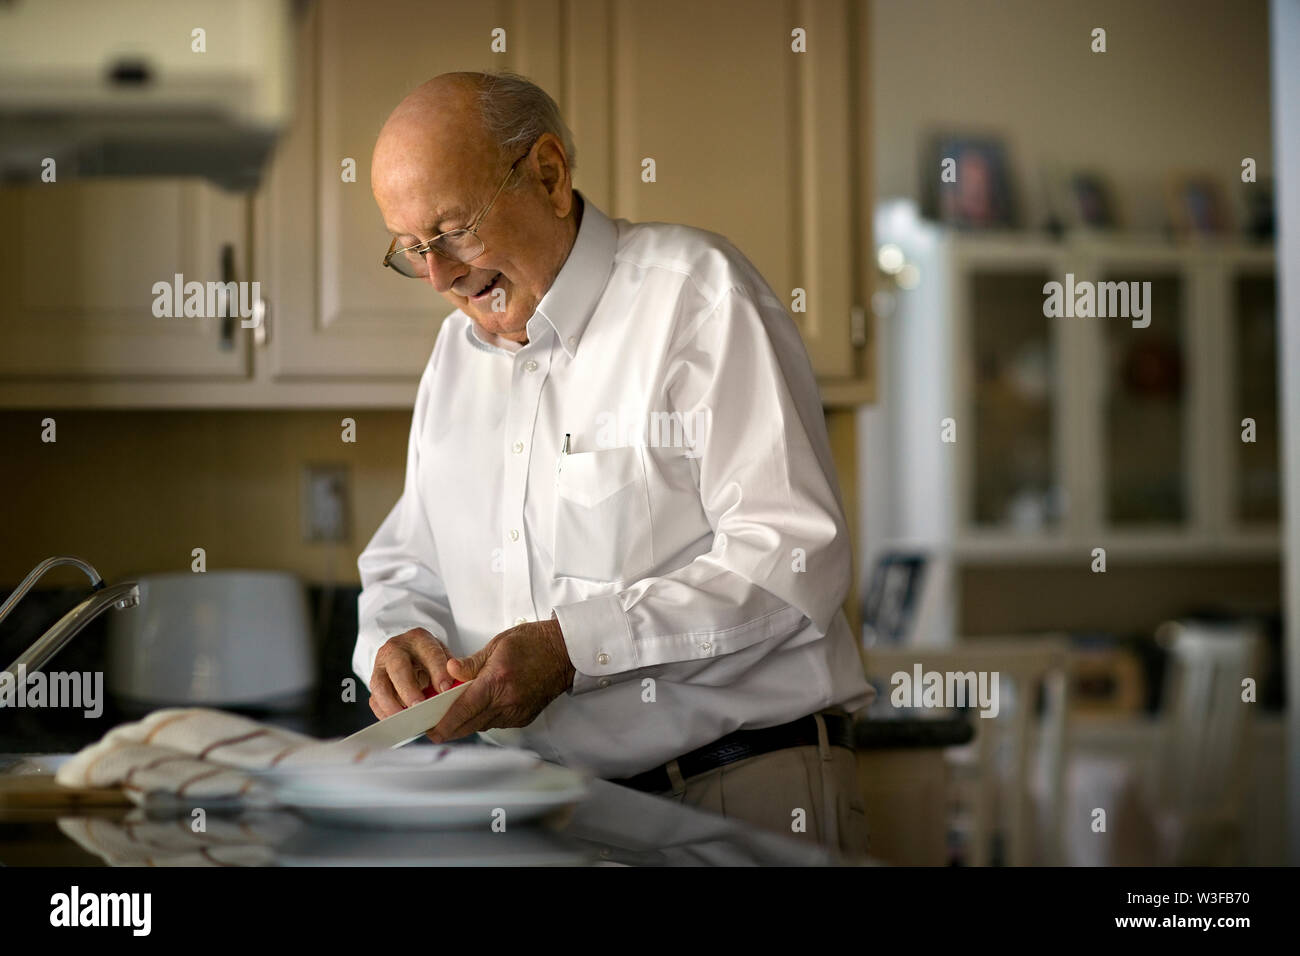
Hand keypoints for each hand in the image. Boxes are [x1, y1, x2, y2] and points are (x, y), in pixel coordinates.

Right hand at [368, 628, 456, 719]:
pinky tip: (395, 722)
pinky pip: (374, 699)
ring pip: (380, 685)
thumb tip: (452, 688)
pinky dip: (383, 712)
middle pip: (398, 668)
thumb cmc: (431, 658)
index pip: (429, 652)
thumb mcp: (445, 656)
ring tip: (405, 719)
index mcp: (419, 639)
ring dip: (392, 704)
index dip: (438, 671)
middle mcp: (396, 649)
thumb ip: (453, 671)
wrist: (410, 654)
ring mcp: (381, 665)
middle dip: (409, 689)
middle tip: (420, 706)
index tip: (445, 688)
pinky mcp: (375, 682)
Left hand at [425, 618, 576, 742]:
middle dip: (450, 728)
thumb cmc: (534, 643)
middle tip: (434, 727)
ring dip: (467, 723)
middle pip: (470, 724)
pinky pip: (497, 723)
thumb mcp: (498, 644)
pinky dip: (484, 718)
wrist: (566, 652)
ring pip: (482, 725)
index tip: (430, 730)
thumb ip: (471, 662)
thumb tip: (449, 670)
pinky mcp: (524, 717)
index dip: (444, 724)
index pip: (463, 710)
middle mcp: (507, 701)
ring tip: (454, 715)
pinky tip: (480, 708)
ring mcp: (517, 712)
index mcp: (497, 681)